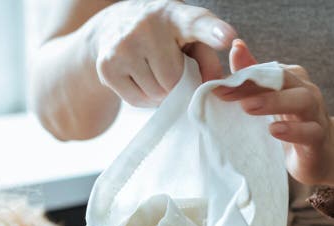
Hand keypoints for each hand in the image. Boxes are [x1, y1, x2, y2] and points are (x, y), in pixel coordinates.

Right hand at [86, 0, 235, 106]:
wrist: (114, 28)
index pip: (197, 23)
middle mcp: (148, 25)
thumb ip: (208, 60)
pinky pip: (137, 101)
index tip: (227, 37)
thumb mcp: (190, 40)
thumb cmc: (165, 38)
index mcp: (177, 16)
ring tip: (151, 71)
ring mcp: (123, 45)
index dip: (213, 32)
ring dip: (159, 92)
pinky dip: (143, 98)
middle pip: (175, 79)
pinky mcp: (107, 66)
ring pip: (156, 93)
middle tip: (167, 68)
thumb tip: (213, 86)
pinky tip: (138, 78)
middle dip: (176, 84)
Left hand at [216, 40, 333, 185]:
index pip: (266, 72)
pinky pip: (309, 131)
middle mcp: (306, 91)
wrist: (323, 154)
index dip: (241, 76)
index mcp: (291, 79)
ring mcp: (315, 114)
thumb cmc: (292, 123)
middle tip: (226, 91)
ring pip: (301, 100)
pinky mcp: (319, 138)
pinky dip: (293, 130)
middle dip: (253, 84)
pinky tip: (274, 130)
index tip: (215, 84)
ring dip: (274, 101)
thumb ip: (254, 77)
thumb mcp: (270, 99)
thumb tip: (236, 47)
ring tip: (249, 107)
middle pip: (283, 79)